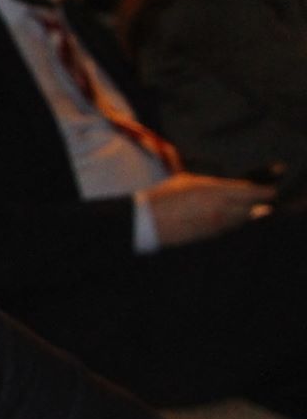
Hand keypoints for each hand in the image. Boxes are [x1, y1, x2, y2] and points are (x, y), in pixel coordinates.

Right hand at [143, 173, 276, 246]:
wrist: (147, 221)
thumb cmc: (164, 196)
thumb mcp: (188, 181)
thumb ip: (211, 184)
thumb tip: (226, 188)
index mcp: (215, 192)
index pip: (251, 193)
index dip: (265, 192)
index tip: (271, 191)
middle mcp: (220, 210)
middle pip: (250, 209)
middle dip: (257, 205)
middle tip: (261, 202)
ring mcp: (215, 225)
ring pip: (240, 221)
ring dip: (244, 216)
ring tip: (247, 211)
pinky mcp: (209, 236)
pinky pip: (227, 229)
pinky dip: (231, 224)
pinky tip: (227, 219)